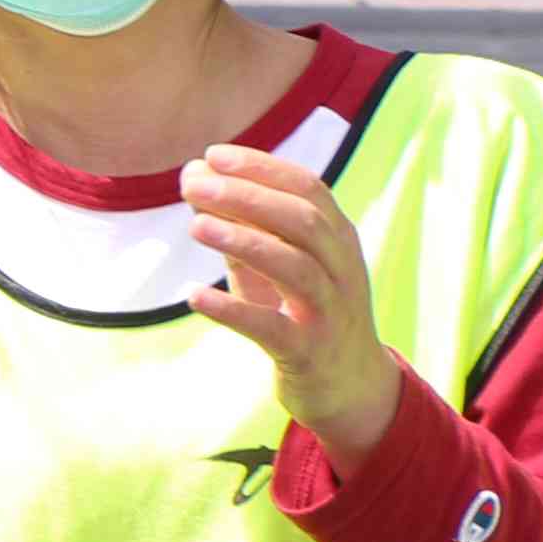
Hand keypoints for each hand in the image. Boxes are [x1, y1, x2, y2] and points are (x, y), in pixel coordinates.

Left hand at [185, 146, 405, 469]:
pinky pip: (273, 328)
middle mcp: (341, 270)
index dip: (262, 168)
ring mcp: (329, 312)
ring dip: (244, 241)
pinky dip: (233, 310)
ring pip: (296, 268)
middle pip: (303, 221)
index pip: (308, 189)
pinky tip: (196, 297)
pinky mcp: (308, 353)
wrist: (349, 386)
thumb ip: (241, 227)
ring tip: (195, 226)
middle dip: (247, 196)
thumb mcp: (275, 266)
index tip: (212, 155)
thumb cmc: (304, 313)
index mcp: (338, 240)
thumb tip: (194, 179)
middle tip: (193, 184)